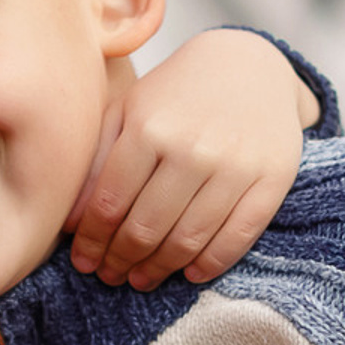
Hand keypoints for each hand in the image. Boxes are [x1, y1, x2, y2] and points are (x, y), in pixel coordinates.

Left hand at [69, 30, 318, 289]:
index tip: (83, 261)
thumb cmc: (176, 94)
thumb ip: (97, 163)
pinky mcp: (272, 179)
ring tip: (142, 279)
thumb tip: (71, 224)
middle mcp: (191, 148)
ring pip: (188, 240)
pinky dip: (210, 264)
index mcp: (148, 128)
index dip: (93, 242)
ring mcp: (235, 166)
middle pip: (145, 229)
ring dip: (159, 270)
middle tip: (110, 277)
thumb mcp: (129, 112)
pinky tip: (189, 273)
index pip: (109, 205)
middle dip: (121, 261)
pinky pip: (237, 237)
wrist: (250, 65)